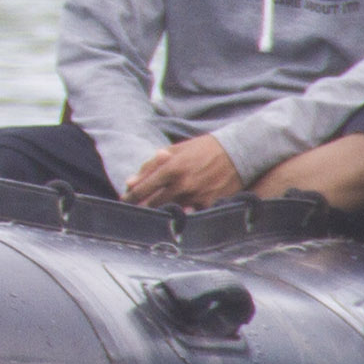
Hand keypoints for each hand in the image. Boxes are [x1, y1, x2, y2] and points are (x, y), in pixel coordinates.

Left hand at [121, 134, 242, 209]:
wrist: (239, 152)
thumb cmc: (204, 149)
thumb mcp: (177, 150)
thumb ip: (152, 165)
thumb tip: (130, 182)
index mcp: (172, 167)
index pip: (143, 188)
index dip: (130, 197)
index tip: (124, 201)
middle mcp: (182, 184)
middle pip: (154, 203)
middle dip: (144, 206)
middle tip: (139, 207)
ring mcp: (196, 196)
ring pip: (171, 211)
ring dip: (163, 211)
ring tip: (159, 211)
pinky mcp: (210, 204)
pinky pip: (191, 215)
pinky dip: (184, 214)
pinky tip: (182, 212)